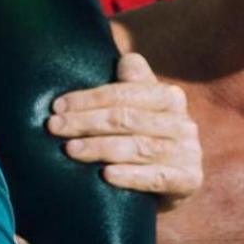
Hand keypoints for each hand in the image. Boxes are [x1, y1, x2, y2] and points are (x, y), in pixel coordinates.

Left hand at [48, 53, 202, 200]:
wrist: (169, 185)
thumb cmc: (144, 138)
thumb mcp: (138, 108)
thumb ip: (130, 83)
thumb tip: (123, 58)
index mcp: (170, 96)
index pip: (125, 93)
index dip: (89, 98)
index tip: (57, 106)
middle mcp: (183, 122)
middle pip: (127, 118)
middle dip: (86, 121)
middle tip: (54, 127)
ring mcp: (188, 152)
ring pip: (139, 147)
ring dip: (100, 148)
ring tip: (71, 149)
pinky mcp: (189, 180)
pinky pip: (157, 178)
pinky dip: (131, 176)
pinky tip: (106, 175)